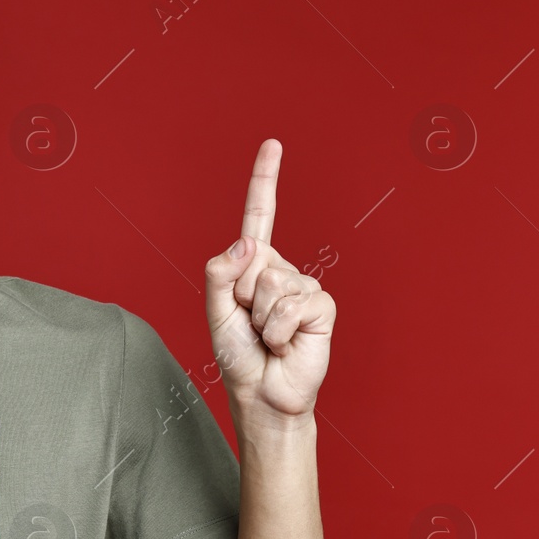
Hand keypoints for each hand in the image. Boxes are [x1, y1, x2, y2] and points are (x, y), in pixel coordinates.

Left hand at [204, 139, 335, 422]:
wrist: (263, 394)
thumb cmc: (239, 355)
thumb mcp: (216, 313)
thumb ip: (220, 275)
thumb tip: (246, 243)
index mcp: (254, 265)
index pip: (260, 216)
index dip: (265, 180)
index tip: (273, 144)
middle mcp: (281, 269)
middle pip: (253, 259)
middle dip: (241, 297)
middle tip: (251, 325)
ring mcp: (304, 286)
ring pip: (270, 284)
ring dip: (260, 318)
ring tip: (268, 337)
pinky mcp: (322, 307)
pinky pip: (291, 305)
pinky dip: (279, 331)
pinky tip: (285, 344)